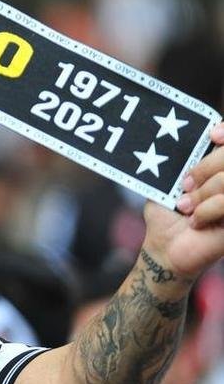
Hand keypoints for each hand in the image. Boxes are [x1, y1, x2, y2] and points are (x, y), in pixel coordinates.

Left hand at [145, 122, 223, 279]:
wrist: (166, 248)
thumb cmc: (167, 215)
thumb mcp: (168, 184)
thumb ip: (177, 161)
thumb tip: (176, 137)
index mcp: (221, 169)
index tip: (212, 135)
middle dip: (205, 169)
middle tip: (185, 186)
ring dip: (203, 194)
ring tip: (186, 207)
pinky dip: (206, 210)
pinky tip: (195, 221)